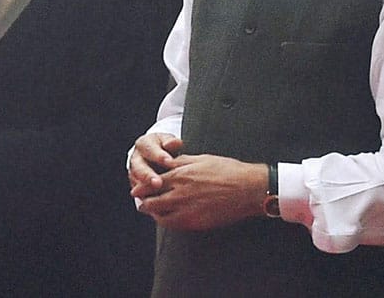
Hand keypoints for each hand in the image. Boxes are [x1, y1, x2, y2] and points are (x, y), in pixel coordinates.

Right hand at [128, 132, 183, 199]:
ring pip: (136, 184)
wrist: (158, 158)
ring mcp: (134, 175)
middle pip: (139, 168)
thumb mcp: (168, 141)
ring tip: (157, 198)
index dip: (159, 156)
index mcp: (143, 145)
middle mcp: (136, 160)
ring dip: (146, 191)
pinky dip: (148, 202)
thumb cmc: (165, 148)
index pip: (149, 149)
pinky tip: (157, 207)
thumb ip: (171, 142)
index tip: (169, 161)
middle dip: (148, 176)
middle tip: (158, 183)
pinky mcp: (137, 188)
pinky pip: (141, 196)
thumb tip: (174, 143)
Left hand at [137, 154, 266, 230]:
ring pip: (160, 215)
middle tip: (139, 201)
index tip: (136, 189)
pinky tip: (166, 219)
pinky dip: (166, 222)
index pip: (151, 181)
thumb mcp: (201, 159)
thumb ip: (181, 162)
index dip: (141, 187)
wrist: (248, 188)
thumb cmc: (227, 170)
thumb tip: (167, 163)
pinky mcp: (196, 222)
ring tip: (150, 211)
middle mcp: (181, 192)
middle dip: (142, 201)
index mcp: (181, 174)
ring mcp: (188, 209)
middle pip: (151, 200)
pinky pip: (174, 225)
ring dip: (152, 213)